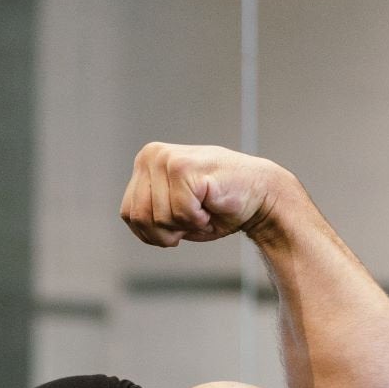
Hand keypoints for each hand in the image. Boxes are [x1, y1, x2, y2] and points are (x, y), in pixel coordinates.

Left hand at [120, 142, 292, 247]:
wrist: (259, 195)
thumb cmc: (217, 207)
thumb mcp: (172, 211)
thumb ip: (148, 211)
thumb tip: (131, 218)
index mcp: (145, 163)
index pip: (128, 214)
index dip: (153, 232)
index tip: (178, 223)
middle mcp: (151, 155)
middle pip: (140, 218)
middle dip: (168, 231)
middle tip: (194, 216)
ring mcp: (167, 159)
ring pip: (160, 217)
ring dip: (186, 224)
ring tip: (203, 207)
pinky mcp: (184, 168)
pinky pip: (180, 213)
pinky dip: (198, 218)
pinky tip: (210, 204)